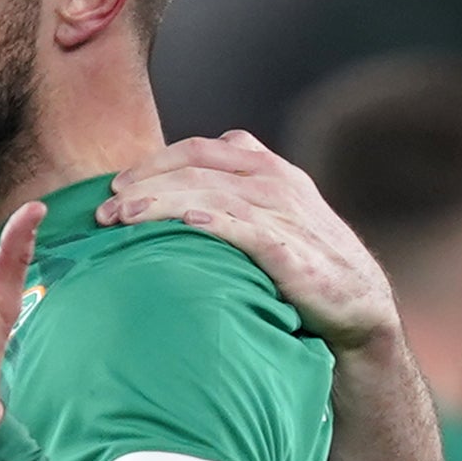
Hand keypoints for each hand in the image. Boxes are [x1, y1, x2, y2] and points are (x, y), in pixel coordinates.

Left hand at [101, 131, 400, 351]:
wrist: (358, 311)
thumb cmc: (301, 268)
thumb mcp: (268, 222)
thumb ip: (226, 204)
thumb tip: (160, 210)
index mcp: (266, 168)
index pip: (197, 150)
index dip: (151, 163)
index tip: (114, 187)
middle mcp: (276, 182)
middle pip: (196, 167)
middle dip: (144, 183)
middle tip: (103, 210)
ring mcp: (286, 213)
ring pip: (211, 194)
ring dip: (161, 202)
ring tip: (121, 219)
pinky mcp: (292, 251)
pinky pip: (246, 228)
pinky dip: (213, 222)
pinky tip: (183, 225)